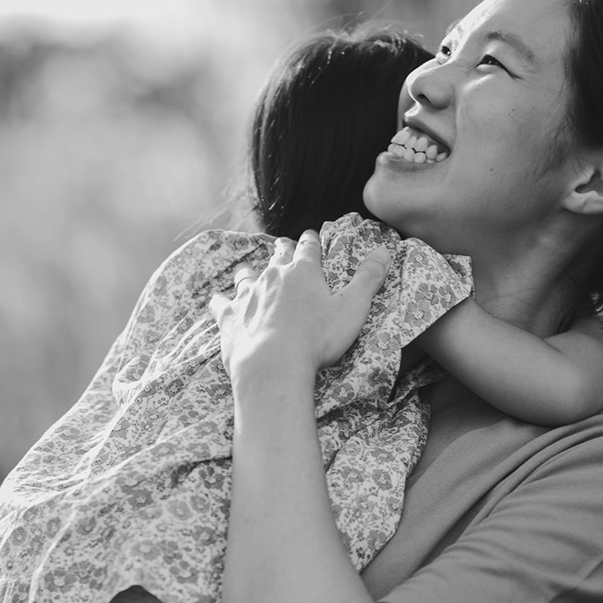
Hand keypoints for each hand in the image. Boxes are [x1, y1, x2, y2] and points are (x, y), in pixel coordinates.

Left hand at [209, 231, 389, 378]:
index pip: (308, 247)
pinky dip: (219, 301)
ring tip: (250, 271)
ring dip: (249, 272)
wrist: (273, 365)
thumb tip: (385, 251)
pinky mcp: (229, 317)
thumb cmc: (317, 339)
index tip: (311, 237)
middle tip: (284, 247)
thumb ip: (369, 279)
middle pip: (276, 255)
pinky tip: (217, 301)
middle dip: (282, 250)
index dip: (311, 241)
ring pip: (246, 275)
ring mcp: (247, 295)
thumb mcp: (353, 308)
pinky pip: (219, 303)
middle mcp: (272, 276)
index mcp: (303, 272)